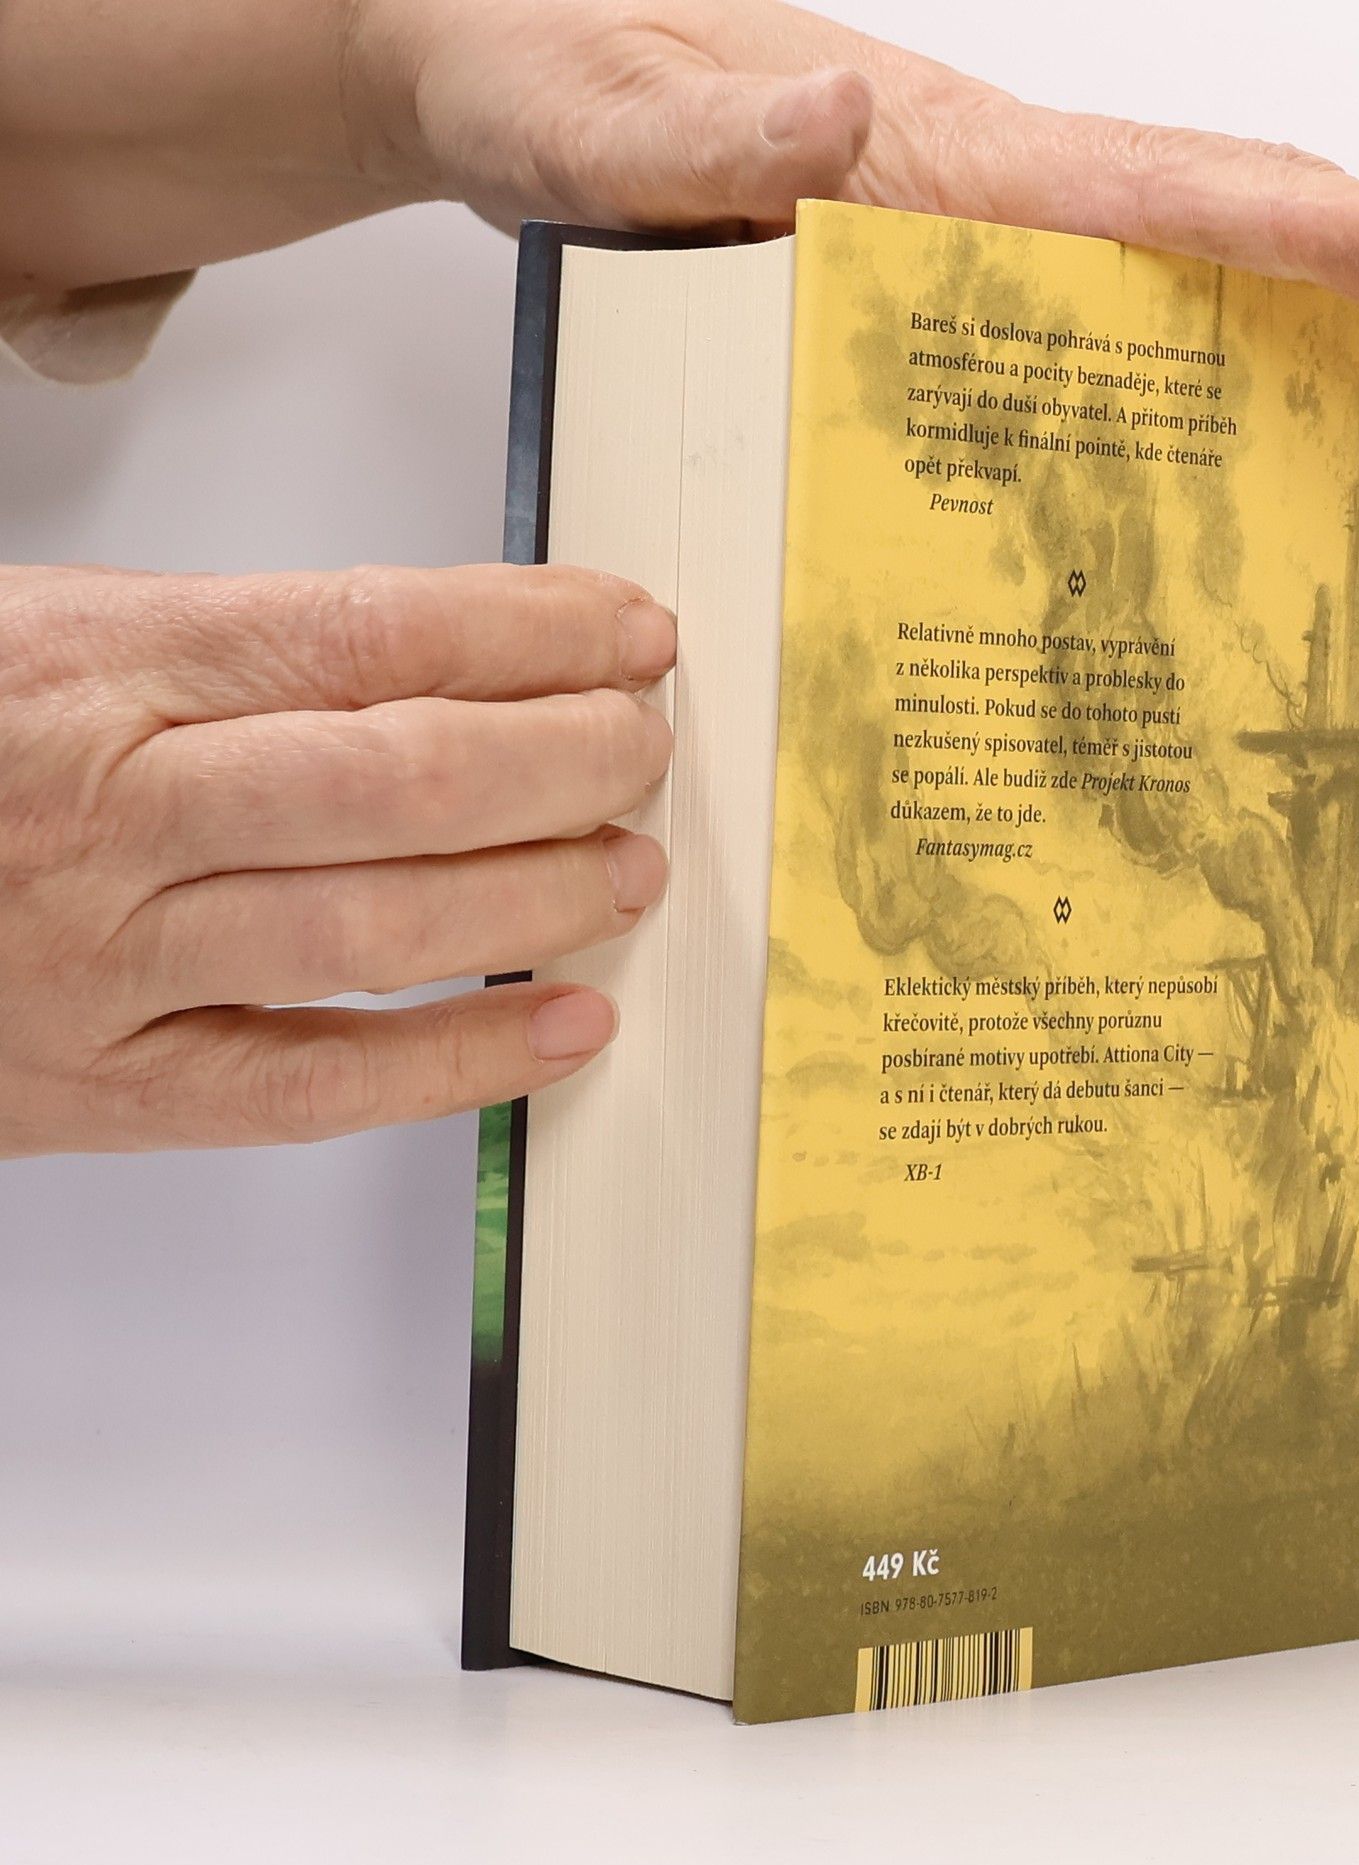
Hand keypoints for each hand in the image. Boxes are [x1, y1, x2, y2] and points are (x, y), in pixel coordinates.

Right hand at [0, 563, 672, 1153]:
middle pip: (402, 781)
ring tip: (630, 868)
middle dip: (564, 760)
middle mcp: (115, 808)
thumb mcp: (64, 635)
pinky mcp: (112, 1085)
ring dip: (540, 898)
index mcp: (105, 664)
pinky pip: (316, 1085)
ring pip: (377, 928)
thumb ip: (248, 648)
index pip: (375, 635)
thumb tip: (469, 652)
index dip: (534, 634)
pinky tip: (567, 1026)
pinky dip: (463, 1064)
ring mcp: (110, 957)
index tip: (629, 635)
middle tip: (642, 749)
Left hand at [355, 0, 1358, 347]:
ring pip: (1204, 239)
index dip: (1351, 243)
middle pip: (1243, 206)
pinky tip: (1289, 361)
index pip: (1180, 201)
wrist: (497, 55)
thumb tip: (841, 119)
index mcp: (934, 161)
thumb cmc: (537, 84)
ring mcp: (979, 214)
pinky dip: (1239, 309)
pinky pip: (1123, 288)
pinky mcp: (950, 252)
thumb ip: (695, 144)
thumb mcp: (582, 130)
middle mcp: (985, 178)